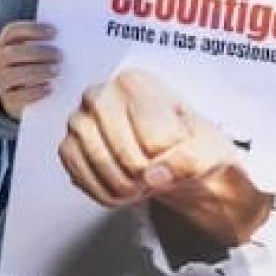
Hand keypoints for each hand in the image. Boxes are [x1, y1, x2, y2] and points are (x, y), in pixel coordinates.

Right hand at [0, 20, 58, 118]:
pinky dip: (36, 91)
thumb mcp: (27, 52)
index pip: (13, 31)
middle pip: (13, 53)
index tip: (54, 32)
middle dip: (38, 53)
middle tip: (59, 55)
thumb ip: (39, 43)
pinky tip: (49, 87)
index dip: (33, 29)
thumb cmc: (27, 66)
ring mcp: (0, 81)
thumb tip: (64, 38)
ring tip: (57, 71)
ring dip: (39, 71)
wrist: (15, 95)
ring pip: (16, 74)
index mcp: (2, 43)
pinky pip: (21, 95)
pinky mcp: (8, 99)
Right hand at [59, 69, 274, 248]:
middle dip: (147, 176)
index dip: (172, 158)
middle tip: (159, 175)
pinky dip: (105, 192)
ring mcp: (79, 120)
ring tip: (141, 182)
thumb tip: (156, 175)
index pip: (155, 137)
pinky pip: (81, 176)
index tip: (178, 154)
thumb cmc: (187, 145)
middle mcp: (100, 95)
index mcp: (135, 83)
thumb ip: (189, 160)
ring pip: (101, 165)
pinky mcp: (68, 146)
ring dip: (126, 187)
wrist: (173, 158)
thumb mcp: (206, 150)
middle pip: (127, 154)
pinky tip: (121, 187)